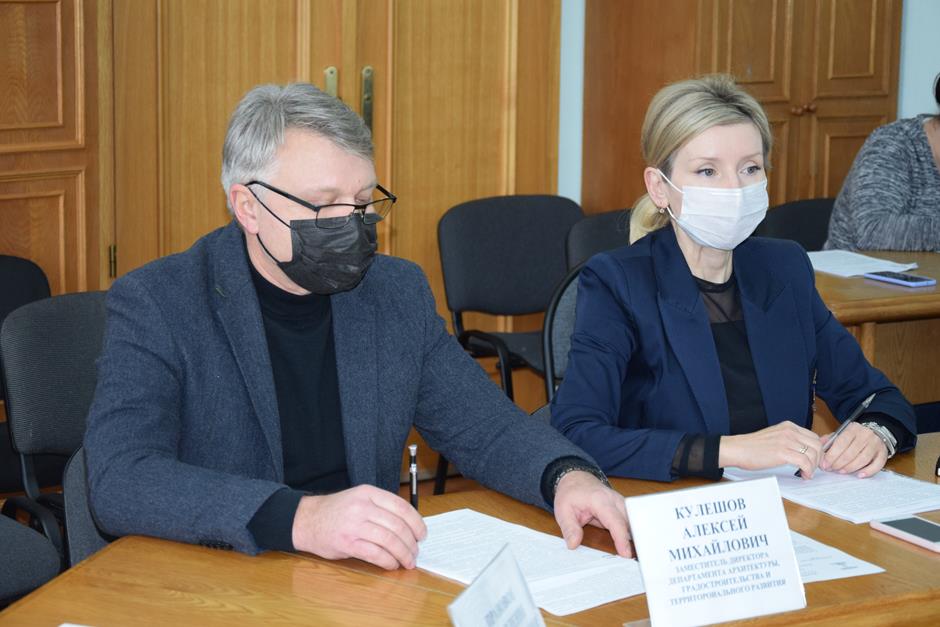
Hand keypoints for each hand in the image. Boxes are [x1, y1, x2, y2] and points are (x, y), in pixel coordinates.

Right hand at [291, 485, 426, 569]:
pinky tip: (391, 564)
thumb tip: (409, 526)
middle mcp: (362, 507)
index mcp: (368, 493)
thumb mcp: (359, 499)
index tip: (422, 534)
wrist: (306, 520)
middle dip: (411, 543)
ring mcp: (354, 525)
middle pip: (398, 526)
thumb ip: (381, 508)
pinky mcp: (347, 543)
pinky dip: (388, 561)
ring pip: (389, 540)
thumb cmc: (336, 511)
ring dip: (403, 554)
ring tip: (407, 561)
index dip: (416, 523)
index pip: (401, 507)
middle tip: (415, 552)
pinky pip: (375, 554)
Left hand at [552, 471, 631, 557]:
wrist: (575, 479)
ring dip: (634, 538)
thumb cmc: (570, 494)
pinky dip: (631, 534)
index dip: (621, 538)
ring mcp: (621, 503)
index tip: (626, 554)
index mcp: (600, 500)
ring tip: (634, 555)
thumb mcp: (563, 510)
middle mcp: (615, 500)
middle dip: (634, 540)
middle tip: (632, 560)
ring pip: (633, 523)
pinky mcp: (623, 508)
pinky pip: (630, 522)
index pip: (615, 521)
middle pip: (630, 523)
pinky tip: (631, 547)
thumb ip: (570, 528)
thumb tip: (574, 544)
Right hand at [719, 421, 822, 478]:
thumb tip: (806, 451)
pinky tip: (803, 475)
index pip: (814, 437)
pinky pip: (805, 462)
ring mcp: (786, 440)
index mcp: (788, 426)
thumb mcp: (775, 438)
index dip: (818, 451)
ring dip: (813, 467)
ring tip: (807, 473)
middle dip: (819, 459)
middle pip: (817, 445)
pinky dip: (807, 470)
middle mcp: (789, 431)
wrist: (737, 449)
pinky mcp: (782, 452)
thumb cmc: (753, 447)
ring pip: (813, 454)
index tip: (815, 461)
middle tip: (813, 469)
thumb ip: (790, 441)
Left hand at [820, 422, 886, 477]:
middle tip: (831, 469)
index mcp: (853, 429)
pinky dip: (868, 471)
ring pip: (863, 459)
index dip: (832, 455)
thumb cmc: (855, 435)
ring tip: (841, 471)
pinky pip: (877, 465)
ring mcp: (876, 444)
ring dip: (850, 468)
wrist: (876, 432)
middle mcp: (865, 435)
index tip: (825, 464)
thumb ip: (830, 440)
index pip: (841, 442)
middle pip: (851, 452)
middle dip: (839, 463)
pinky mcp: (883, 453)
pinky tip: (859, 475)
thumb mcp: (842, 433)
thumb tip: (819, 447)